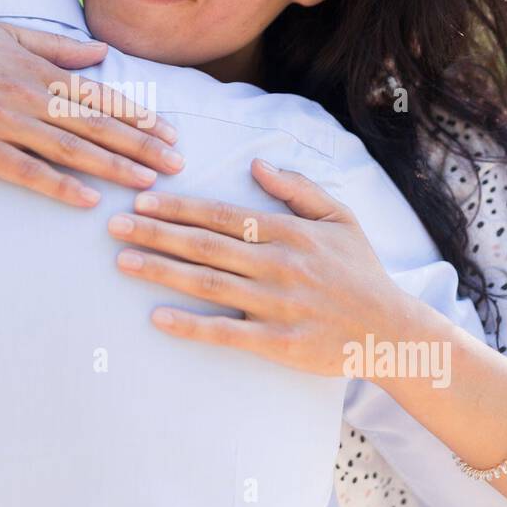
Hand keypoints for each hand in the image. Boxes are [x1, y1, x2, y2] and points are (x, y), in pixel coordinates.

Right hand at [0, 19, 183, 206]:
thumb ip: (57, 48)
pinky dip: (57, 185)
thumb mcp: (7, 33)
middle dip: (141, 146)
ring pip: (68, 149)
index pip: (99, 96)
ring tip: (148, 183)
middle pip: (94, 126)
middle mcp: (26, 95)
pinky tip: (86, 200)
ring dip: (112, 167)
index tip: (170, 133)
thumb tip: (102, 55)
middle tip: (178, 164)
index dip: (139, 116)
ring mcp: (1, 122)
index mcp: (36, 70)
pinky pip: (24, 171)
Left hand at [106, 159, 411, 376]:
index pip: (223, 215)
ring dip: (162, 271)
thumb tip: (256, 163)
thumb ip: (297, 189)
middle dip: (155, 233)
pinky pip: (225, 332)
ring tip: (123, 261)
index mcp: (290, 233)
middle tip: (113, 225)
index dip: (179, 207)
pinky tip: (156, 318)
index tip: (142, 199)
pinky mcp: (278, 343)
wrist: (392, 332)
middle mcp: (279, 265)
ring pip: (207, 285)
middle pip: (205, 246)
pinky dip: (189, 326)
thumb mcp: (340, 219)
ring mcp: (277, 305)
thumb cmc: (362, 273)